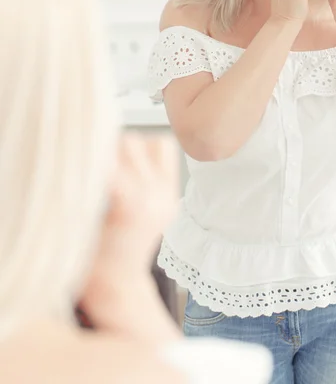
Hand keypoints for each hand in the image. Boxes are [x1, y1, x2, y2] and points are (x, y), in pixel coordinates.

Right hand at [80, 133, 180, 341]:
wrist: (118, 285)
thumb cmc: (92, 264)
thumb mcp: (77, 226)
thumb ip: (79, 189)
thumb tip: (74, 155)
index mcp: (133, 205)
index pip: (109, 157)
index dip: (86, 153)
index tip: (71, 155)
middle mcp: (156, 196)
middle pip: (129, 143)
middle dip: (105, 148)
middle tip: (88, 162)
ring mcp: (167, 194)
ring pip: (148, 142)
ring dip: (125, 148)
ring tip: (110, 166)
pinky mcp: (171, 193)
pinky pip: (163, 152)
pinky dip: (145, 150)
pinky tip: (128, 167)